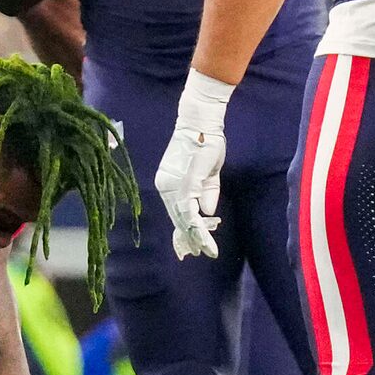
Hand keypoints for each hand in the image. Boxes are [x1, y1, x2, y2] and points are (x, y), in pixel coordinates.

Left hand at [157, 75, 231, 259]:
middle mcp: (166, 186)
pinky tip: (205, 239)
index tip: (191, 248)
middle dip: (190, 239)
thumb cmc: (206, 142)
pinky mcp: (185, 184)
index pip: (176, 213)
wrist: (202, 121)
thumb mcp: (208, 173)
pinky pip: (189, 212)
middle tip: (199, 254)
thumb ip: (207, 193)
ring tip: (206, 251)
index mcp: (169, 184)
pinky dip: (198, 227)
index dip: (184, 231)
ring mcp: (173, 185)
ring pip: (183, 220)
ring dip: (196, 238)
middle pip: (177, 220)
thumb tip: (207, 214)